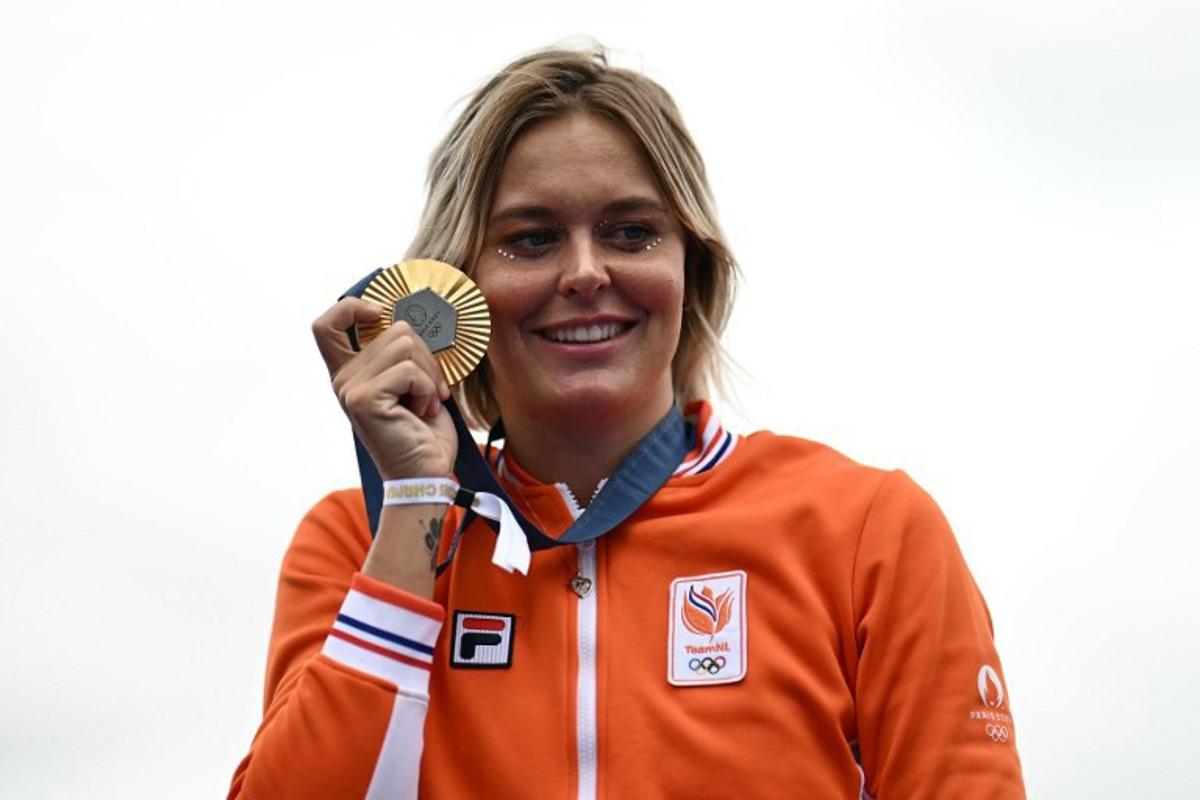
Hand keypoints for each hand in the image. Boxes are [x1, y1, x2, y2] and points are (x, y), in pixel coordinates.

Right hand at [312, 297, 456, 479]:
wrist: (426, 475)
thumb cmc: (423, 432)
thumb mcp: (412, 384)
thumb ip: (402, 354)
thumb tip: (411, 320)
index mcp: (351, 372)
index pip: (327, 325)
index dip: (351, 307)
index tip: (379, 316)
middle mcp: (343, 379)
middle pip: (395, 329)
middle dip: (426, 356)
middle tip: (429, 391)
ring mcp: (350, 388)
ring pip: (406, 345)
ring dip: (429, 375)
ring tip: (425, 403)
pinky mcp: (364, 400)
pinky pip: (409, 370)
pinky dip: (427, 389)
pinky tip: (422, 411)